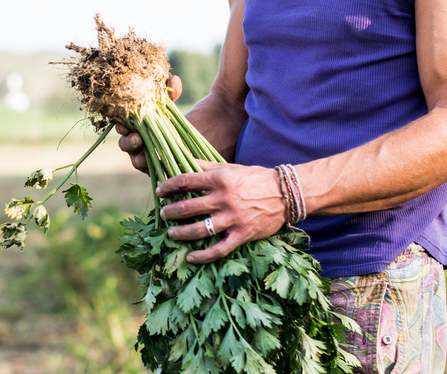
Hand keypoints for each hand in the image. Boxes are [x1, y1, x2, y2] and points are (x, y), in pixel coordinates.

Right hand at [116, 76, 182, 172]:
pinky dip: (154, 168)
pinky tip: (162, 163)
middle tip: (138, 138)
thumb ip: (171, 93)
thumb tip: (174, 79)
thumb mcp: (173, 105)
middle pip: (126, 145)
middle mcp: (138, 143)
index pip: (122, 127)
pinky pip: (152, 172)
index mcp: (135, 127)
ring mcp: (147, 157)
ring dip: (140, 157)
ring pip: (136, 161)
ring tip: (149, 154)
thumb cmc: (177, 118)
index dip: (120, 126)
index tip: (123, 125)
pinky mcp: (159, 169)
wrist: (199, 135)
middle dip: (129, 142)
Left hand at [156, 160, 285, 263]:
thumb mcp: (231, 168)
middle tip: (163, 214)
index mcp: (220, 179)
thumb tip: (185, 160)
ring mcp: (233, 219)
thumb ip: (207, 167)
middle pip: (188, 207)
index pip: (186, 182)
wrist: (286, 193)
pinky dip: (203, 256)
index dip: (169, 187)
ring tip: (171, 233)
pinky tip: (190, 257)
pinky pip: (218, 249)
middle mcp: (224, 199)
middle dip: (170, 212)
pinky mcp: (242, 235)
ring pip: (199, 230)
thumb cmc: (256, 179)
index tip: (160, 191)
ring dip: (181, 233)